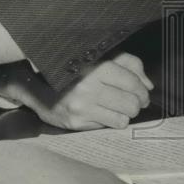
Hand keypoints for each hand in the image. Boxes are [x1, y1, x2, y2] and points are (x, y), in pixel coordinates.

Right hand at [0, 53, 152, 130]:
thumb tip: (147, 84)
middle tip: (132, 100)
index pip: (132, 81)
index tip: (142, 91)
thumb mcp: (98, 57)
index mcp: (93, 66)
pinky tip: (103, 113)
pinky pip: (110, 126)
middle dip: (136, 103)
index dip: (142, 88)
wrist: (36, 86)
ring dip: (125, 113)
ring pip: (124, 117)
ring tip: (117, 107)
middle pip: (131, 102)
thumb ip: (127, 63)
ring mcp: (81, 107)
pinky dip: (111, 120)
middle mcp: (87, 87)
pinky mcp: (77, 122)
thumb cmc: (73, 71)